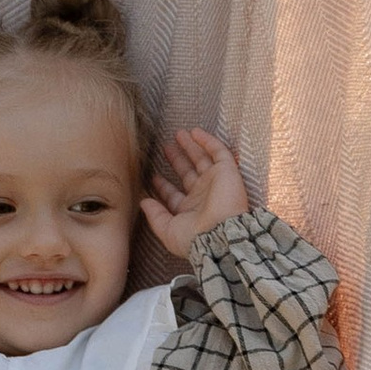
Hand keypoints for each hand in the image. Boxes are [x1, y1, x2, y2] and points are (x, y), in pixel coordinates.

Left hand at [141, 125, 250, 254]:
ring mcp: (215, 182)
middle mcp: (202, 195)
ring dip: (191, 146)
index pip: (174, 194)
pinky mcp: (227, 171)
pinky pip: (219, 152)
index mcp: (189, 210)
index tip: (153, 176)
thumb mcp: (168, 231)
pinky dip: (208, 141)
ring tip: (179, 133)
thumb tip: (143, 202)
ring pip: (202, 159)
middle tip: (165, 147)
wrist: (221, 234)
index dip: (163, 186)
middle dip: (177, 160)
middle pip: (187, 173)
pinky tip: (195, 132)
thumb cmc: (194, 237)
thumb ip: (155, 215)